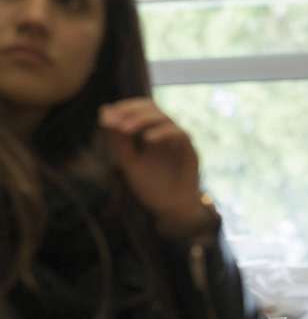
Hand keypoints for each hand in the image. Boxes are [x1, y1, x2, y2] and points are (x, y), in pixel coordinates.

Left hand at [100, 98, 207, 233]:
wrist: (170, 210)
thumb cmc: (151, 188)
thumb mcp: (127, 162)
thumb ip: (117, 140)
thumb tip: (104, 110)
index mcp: (152, 134)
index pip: (140, 109)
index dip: (124, 108)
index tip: (107, 117)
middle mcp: (167, 134)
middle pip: (152, 108)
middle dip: (132, 111)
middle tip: (116, 122)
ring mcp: (180, 142)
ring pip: (165, 118)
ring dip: (143, 120)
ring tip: (125, 129)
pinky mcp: (191, 152)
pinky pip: (179, 134)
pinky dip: (162, 133)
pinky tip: (147, 140)